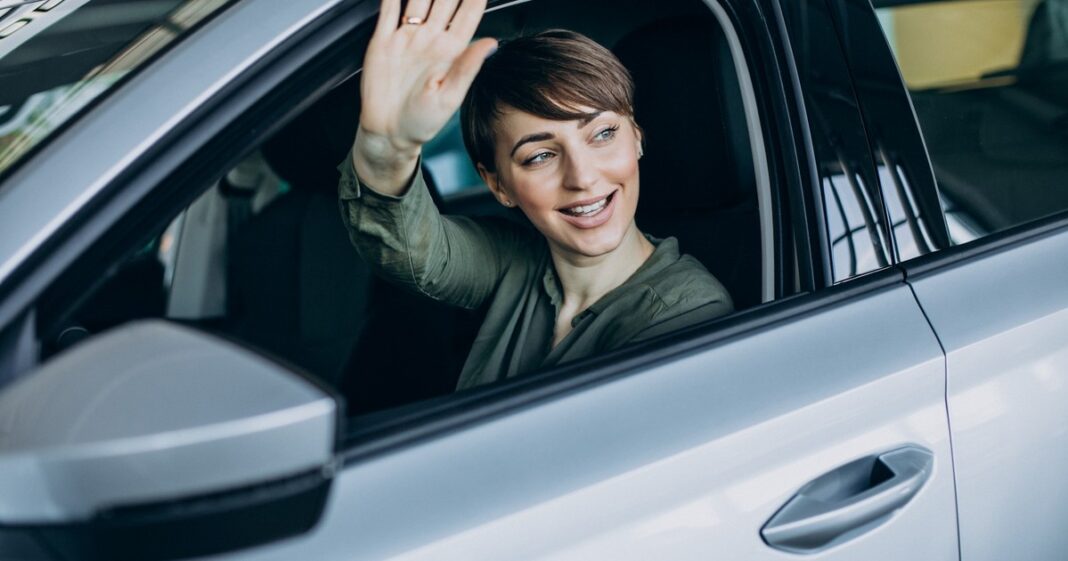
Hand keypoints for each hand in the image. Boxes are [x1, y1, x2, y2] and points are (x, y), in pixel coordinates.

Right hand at [353, 0, 496, 190]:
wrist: (389, 131)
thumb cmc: (422, 121)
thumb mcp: (450, 97)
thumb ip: (468, 67)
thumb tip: (491, 43)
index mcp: (452, 51)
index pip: (469, 13)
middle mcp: (431, 39)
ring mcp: (408, 37)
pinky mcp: (384, 40)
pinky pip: (388, 9)